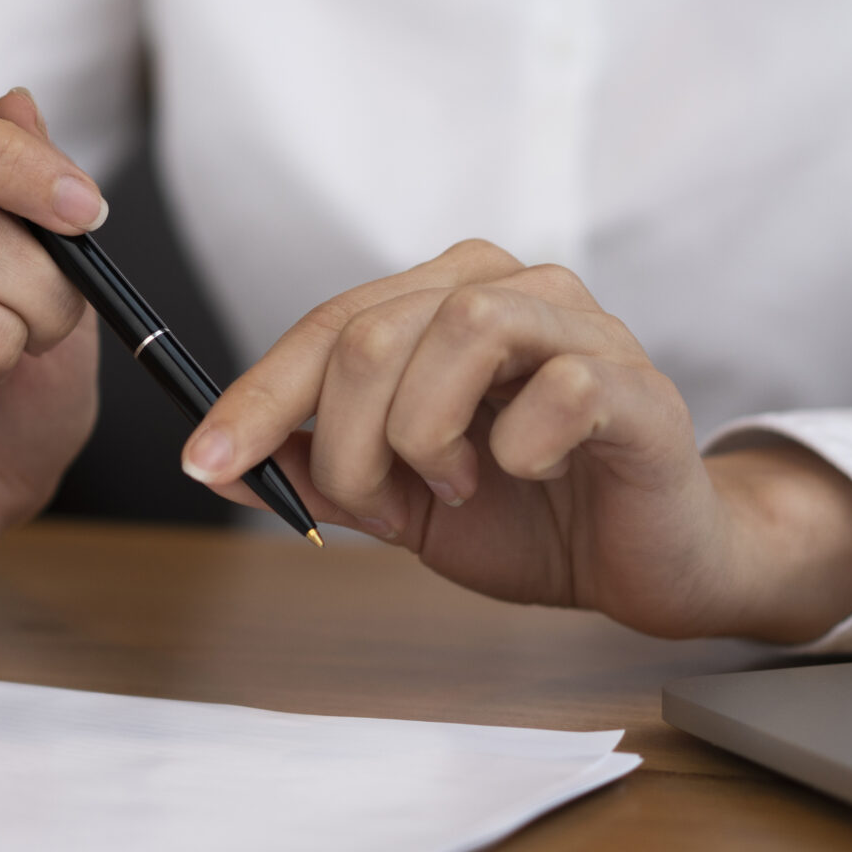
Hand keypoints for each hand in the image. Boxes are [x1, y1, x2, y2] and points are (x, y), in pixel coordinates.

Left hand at [179, 241, 851, 642]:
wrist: (648, 562)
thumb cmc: (531, 515)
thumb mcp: (401, 497)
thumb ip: (324, 467)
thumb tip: (227, 461)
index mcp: (443, 299)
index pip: (325, 327)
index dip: (254, 397)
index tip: (203, 464)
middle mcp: (509, 289)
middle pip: (372, 332)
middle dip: (345, 441)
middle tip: (378, 501)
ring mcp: (579, 327)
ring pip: (455, 332)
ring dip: (426, 434)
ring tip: (455, 483)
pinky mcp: (635, 383)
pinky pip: (552, 391)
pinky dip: (516, 449)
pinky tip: (531, 473)